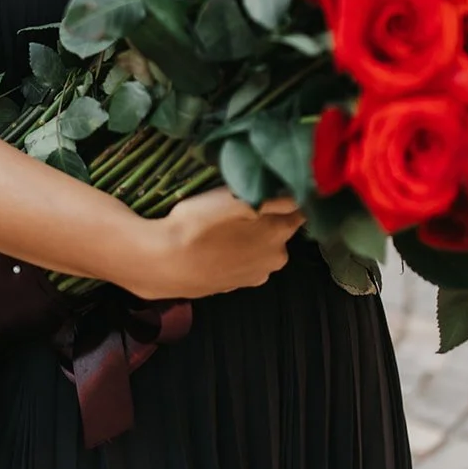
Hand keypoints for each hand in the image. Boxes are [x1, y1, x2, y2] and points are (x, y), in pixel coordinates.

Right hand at [126, 190, 303, 301]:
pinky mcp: (233, 286)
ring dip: (250, 234)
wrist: (164, 263)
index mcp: (280, 235)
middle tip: (241, 199)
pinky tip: (216, 242)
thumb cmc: (200, 225)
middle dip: (268, 215)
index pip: (299, 209)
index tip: (273, 183)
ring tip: (224, 221)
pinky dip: (235, 250)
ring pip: (260, 245)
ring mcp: (254, 276)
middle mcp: (275, 259)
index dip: (289, 194)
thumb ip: (276, 196)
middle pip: (281, 228)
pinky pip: (242, 260)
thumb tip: (303, 190)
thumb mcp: (238, 199)